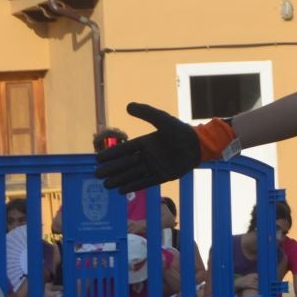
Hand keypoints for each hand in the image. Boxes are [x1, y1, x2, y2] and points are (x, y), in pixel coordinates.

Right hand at [96, 102, 229, 193]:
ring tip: (105, 185)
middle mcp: (148, 155)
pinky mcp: (163, 175)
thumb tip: (128, 105)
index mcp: (146, 142)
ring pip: (133, 174)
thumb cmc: (181, 131)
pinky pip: (146, 182)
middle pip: (126, 164)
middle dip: (112, 169)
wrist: (199, 145)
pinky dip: (134, 186)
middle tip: (97, 174)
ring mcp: (155, 166)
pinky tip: (121, 191)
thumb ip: (147, 113)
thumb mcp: (163, 120)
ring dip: (120, 179)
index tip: (98, 159)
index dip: (112, 154)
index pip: (125, 150)